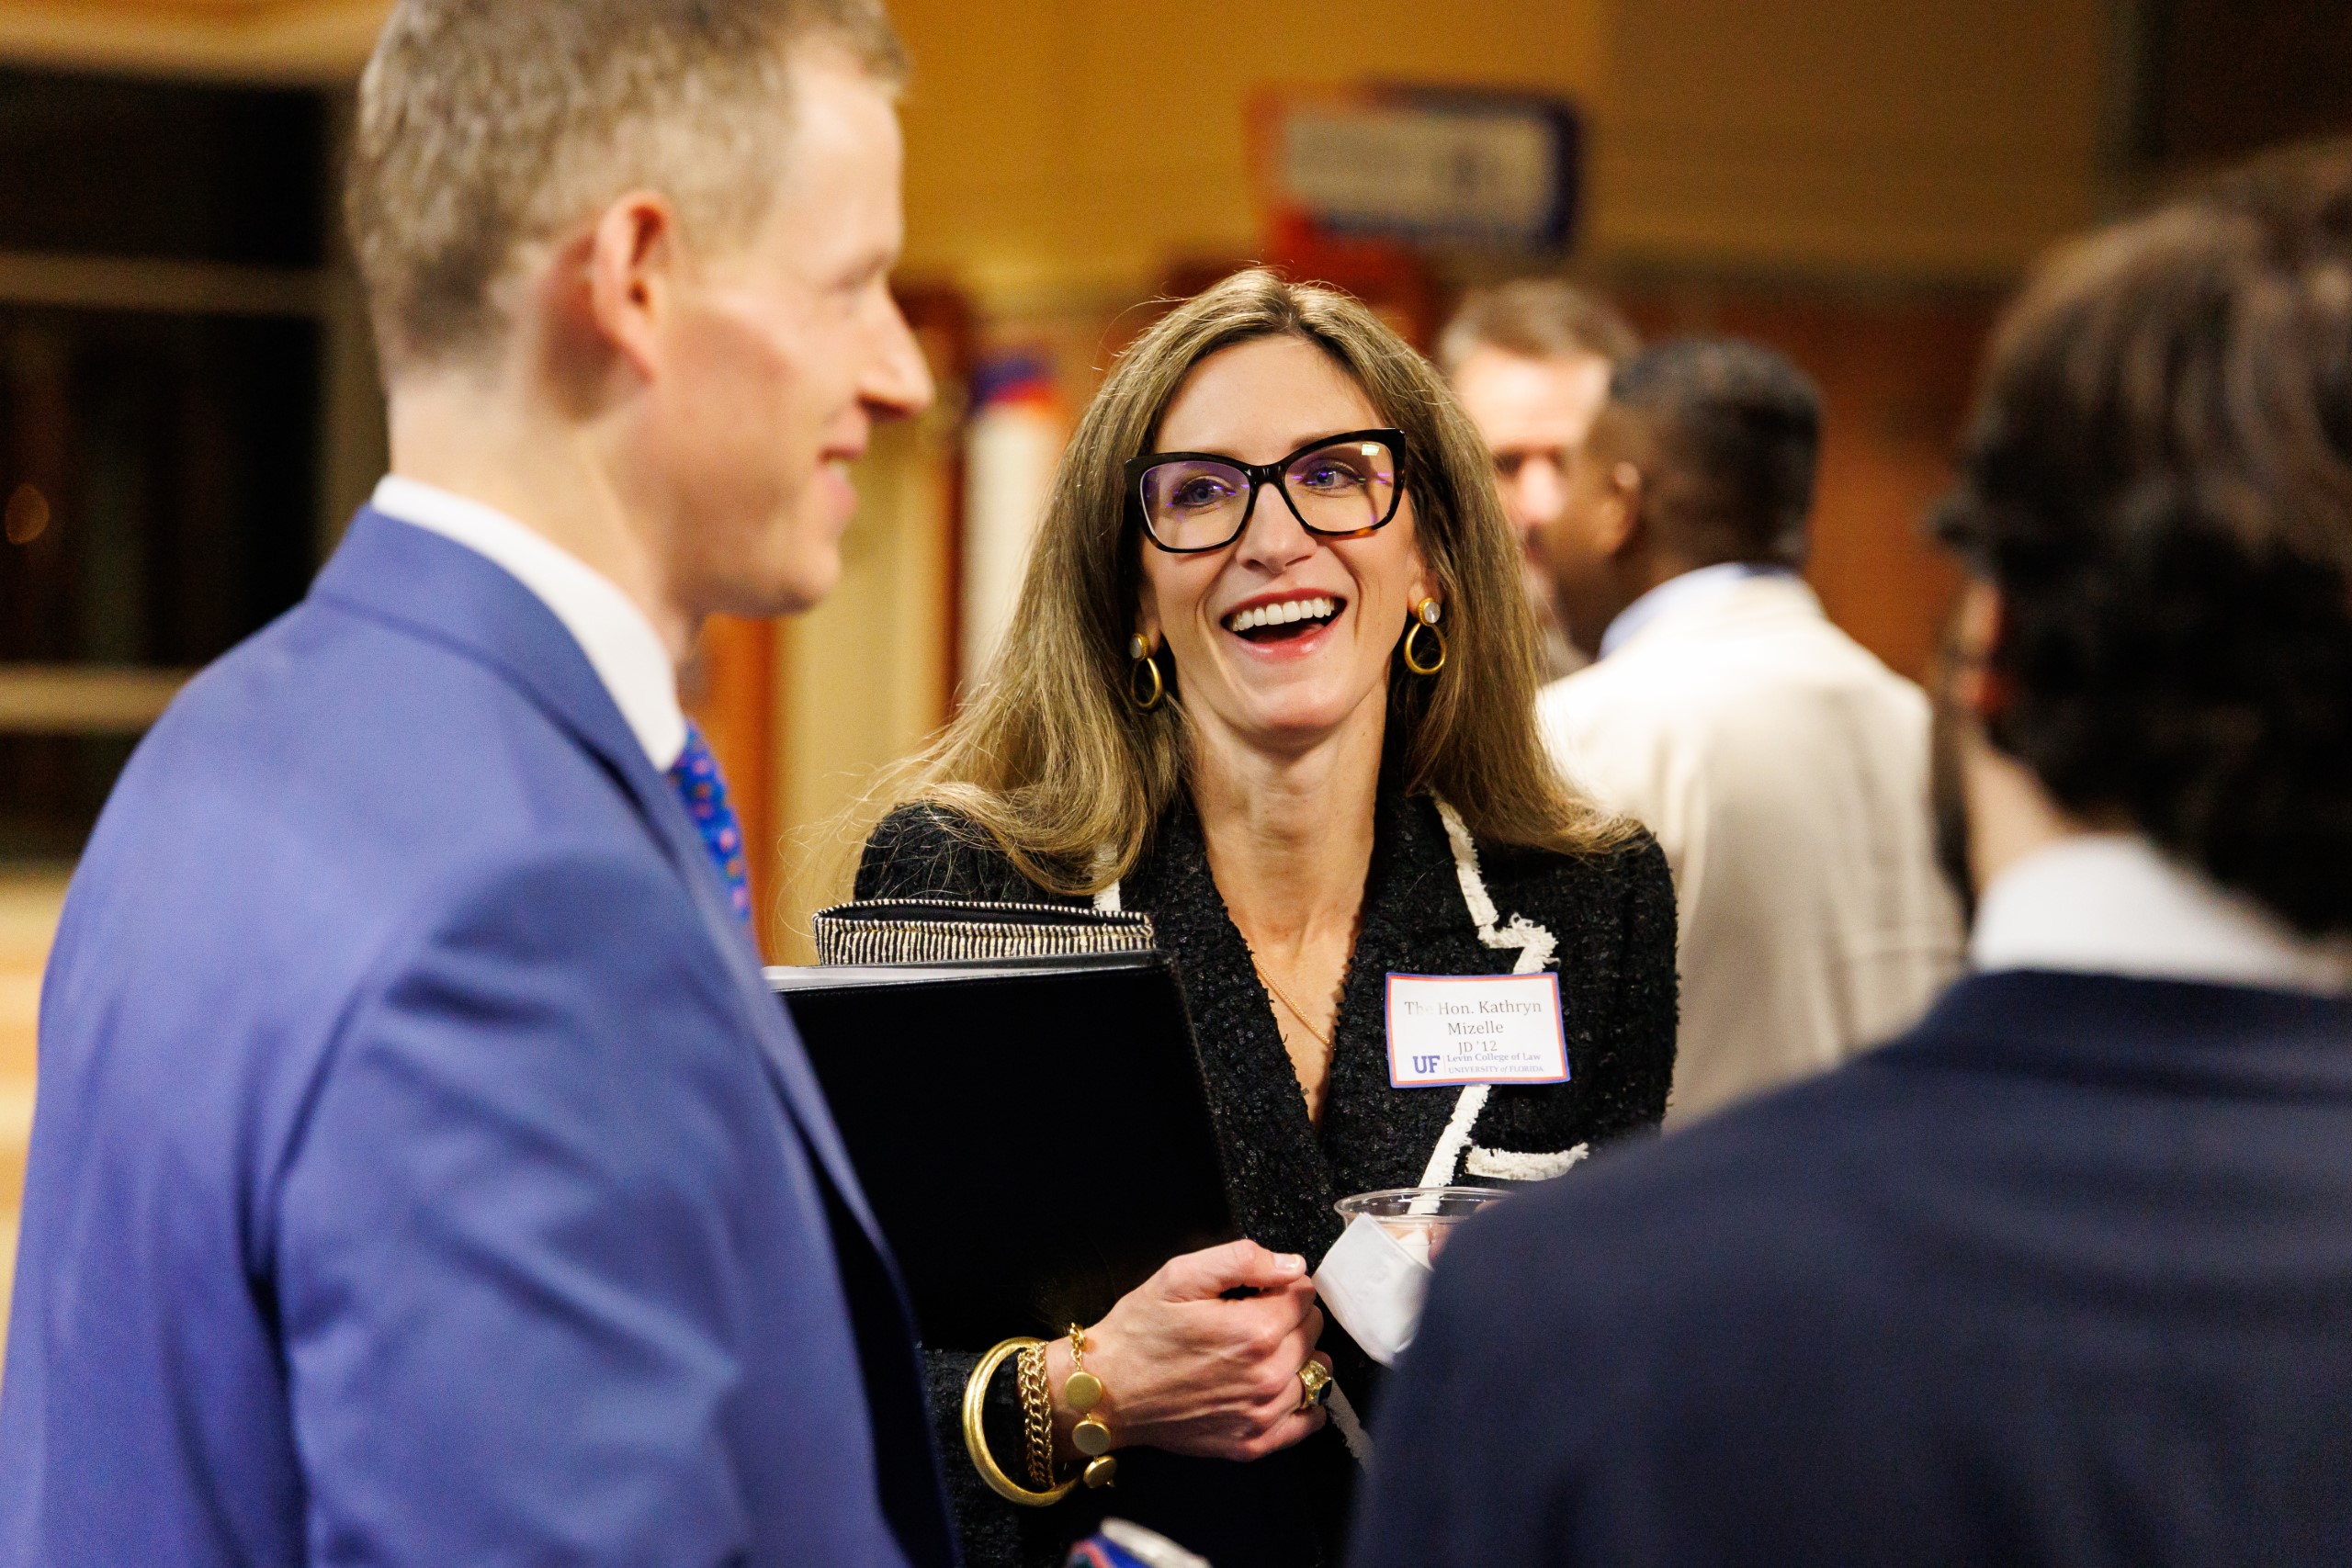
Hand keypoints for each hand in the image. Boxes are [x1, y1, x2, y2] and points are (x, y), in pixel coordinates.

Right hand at [1045, 1239, 1329, 1463]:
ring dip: (1296, 1356)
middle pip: (1313, 1331)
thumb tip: (1293, 1264)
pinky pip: (1307, 1420)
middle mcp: (1268, 1376)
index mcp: (1255, 1331)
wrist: (1106, 1391)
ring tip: (1257, 1352)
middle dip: (1290, 1316)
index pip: (1305, 1294)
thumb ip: (1242, 1260)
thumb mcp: (1180, 1276)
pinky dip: (1303, 1402)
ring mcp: (1263, 1414)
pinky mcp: (1254, 1443)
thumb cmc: (1140, 1332)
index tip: (1258, 1290)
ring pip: (1315, 1372)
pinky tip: (1278, 1388)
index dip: (1282, 1283)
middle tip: (1251, 1317)